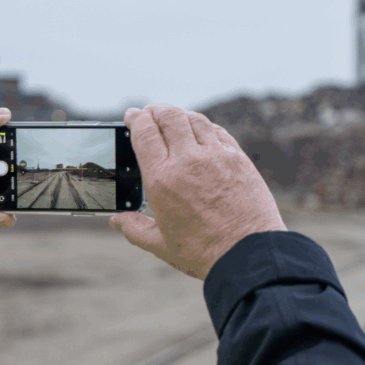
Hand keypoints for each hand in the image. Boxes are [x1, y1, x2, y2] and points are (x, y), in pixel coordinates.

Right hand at [109, 104, 285, 280]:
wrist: (248, 254)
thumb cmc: (202, 252)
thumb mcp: (160, 244)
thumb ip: (134, 229)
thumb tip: (116, 220)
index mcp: (162, 179)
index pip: (144, 132)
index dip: (135, 118)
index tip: (132, 115)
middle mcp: (188, 160)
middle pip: (169, 117)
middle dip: (155, 110)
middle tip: (150, 112)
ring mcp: (216, 156)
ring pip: (194, 119)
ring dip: (180, 114)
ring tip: (173, 118)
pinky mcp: (238, 159)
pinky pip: (218, 132)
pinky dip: (205, 126)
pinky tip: (201, 130)